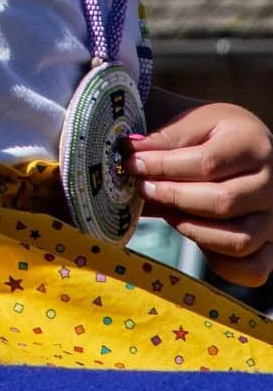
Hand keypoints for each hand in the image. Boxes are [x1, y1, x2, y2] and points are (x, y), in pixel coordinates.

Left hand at [132, 104, 272, 285]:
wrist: (248, 148)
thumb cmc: (217, 134)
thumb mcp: (195, 122)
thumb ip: (166, 138)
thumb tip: (132, 153)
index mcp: (253, 145)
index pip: (208, 163)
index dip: (164, 166)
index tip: (133, 164)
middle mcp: (272, 185)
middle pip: (222, 203)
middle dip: (173, 197)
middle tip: (143, 188)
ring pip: (237, 240)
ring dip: (190, 228)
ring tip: (163, 209)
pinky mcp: (272, 245)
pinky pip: (252, 268)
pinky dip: (219, 262)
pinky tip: (192, 234)